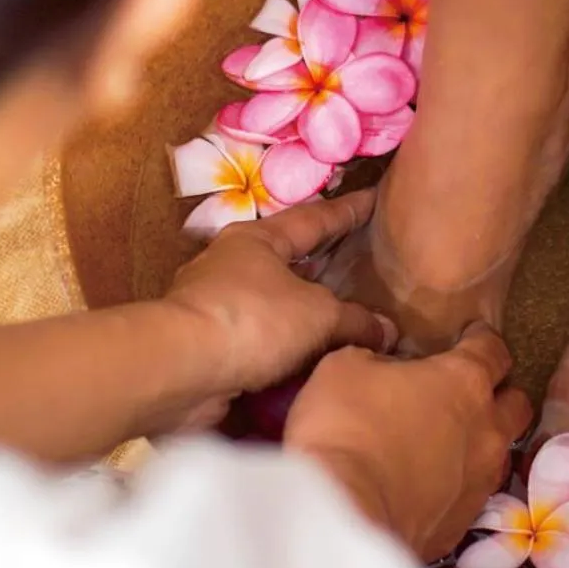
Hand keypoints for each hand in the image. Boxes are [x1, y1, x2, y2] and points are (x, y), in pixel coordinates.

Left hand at [164, 190, 398, 400]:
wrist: (181, 368)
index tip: (374, 199)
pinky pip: (260, 344)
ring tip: (347, 325)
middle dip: (324, 267)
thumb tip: (386, 330)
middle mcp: (232, 266)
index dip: (348, 210)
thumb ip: (356, 320)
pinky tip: (312, 365)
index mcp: (258, 239)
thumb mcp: (318, 314)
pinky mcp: (208, 347)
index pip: (314, 219)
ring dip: (304, 318)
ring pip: (273, 307)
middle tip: (364, 266)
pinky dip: (286, 352)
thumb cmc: (253, 320)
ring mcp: (216, 306)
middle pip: (289, 262)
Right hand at [283, 324, 533, 560]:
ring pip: (500, 453)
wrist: (345, 514)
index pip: (492, 350)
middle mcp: (486, 430)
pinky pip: (471, 495)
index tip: (470, 335)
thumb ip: (375, 357)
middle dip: (499, 393)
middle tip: (468, 391)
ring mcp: (481, 481)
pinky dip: (457, 485)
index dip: (481, 339)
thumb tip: (386, 363)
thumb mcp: (344, 367)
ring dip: (482, 443)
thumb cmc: (344, 426)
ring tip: (451, 443)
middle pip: (517, 404)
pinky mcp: (463, 523)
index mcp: (464, 382)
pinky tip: (430, 486)